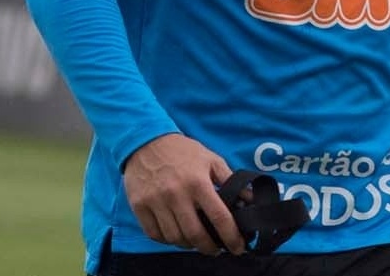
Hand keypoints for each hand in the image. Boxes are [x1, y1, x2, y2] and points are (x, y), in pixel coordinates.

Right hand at [123, 133, 245, 254]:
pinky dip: (167, 240)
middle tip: (217, 249)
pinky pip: (155, 235)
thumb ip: (229, 179)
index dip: (231, 236)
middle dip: (210, 248)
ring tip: (196, 241)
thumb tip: (250, 198)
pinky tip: (176, 234)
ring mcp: (156, 202)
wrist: (147, 141)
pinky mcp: (140, 206)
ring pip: (175, 238)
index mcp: (198, 182)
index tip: (238, 247)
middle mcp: (177, 194)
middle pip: (195, 234)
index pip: (219, 216)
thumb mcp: (210, 159)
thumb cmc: (182, 151)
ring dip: (188, 244)